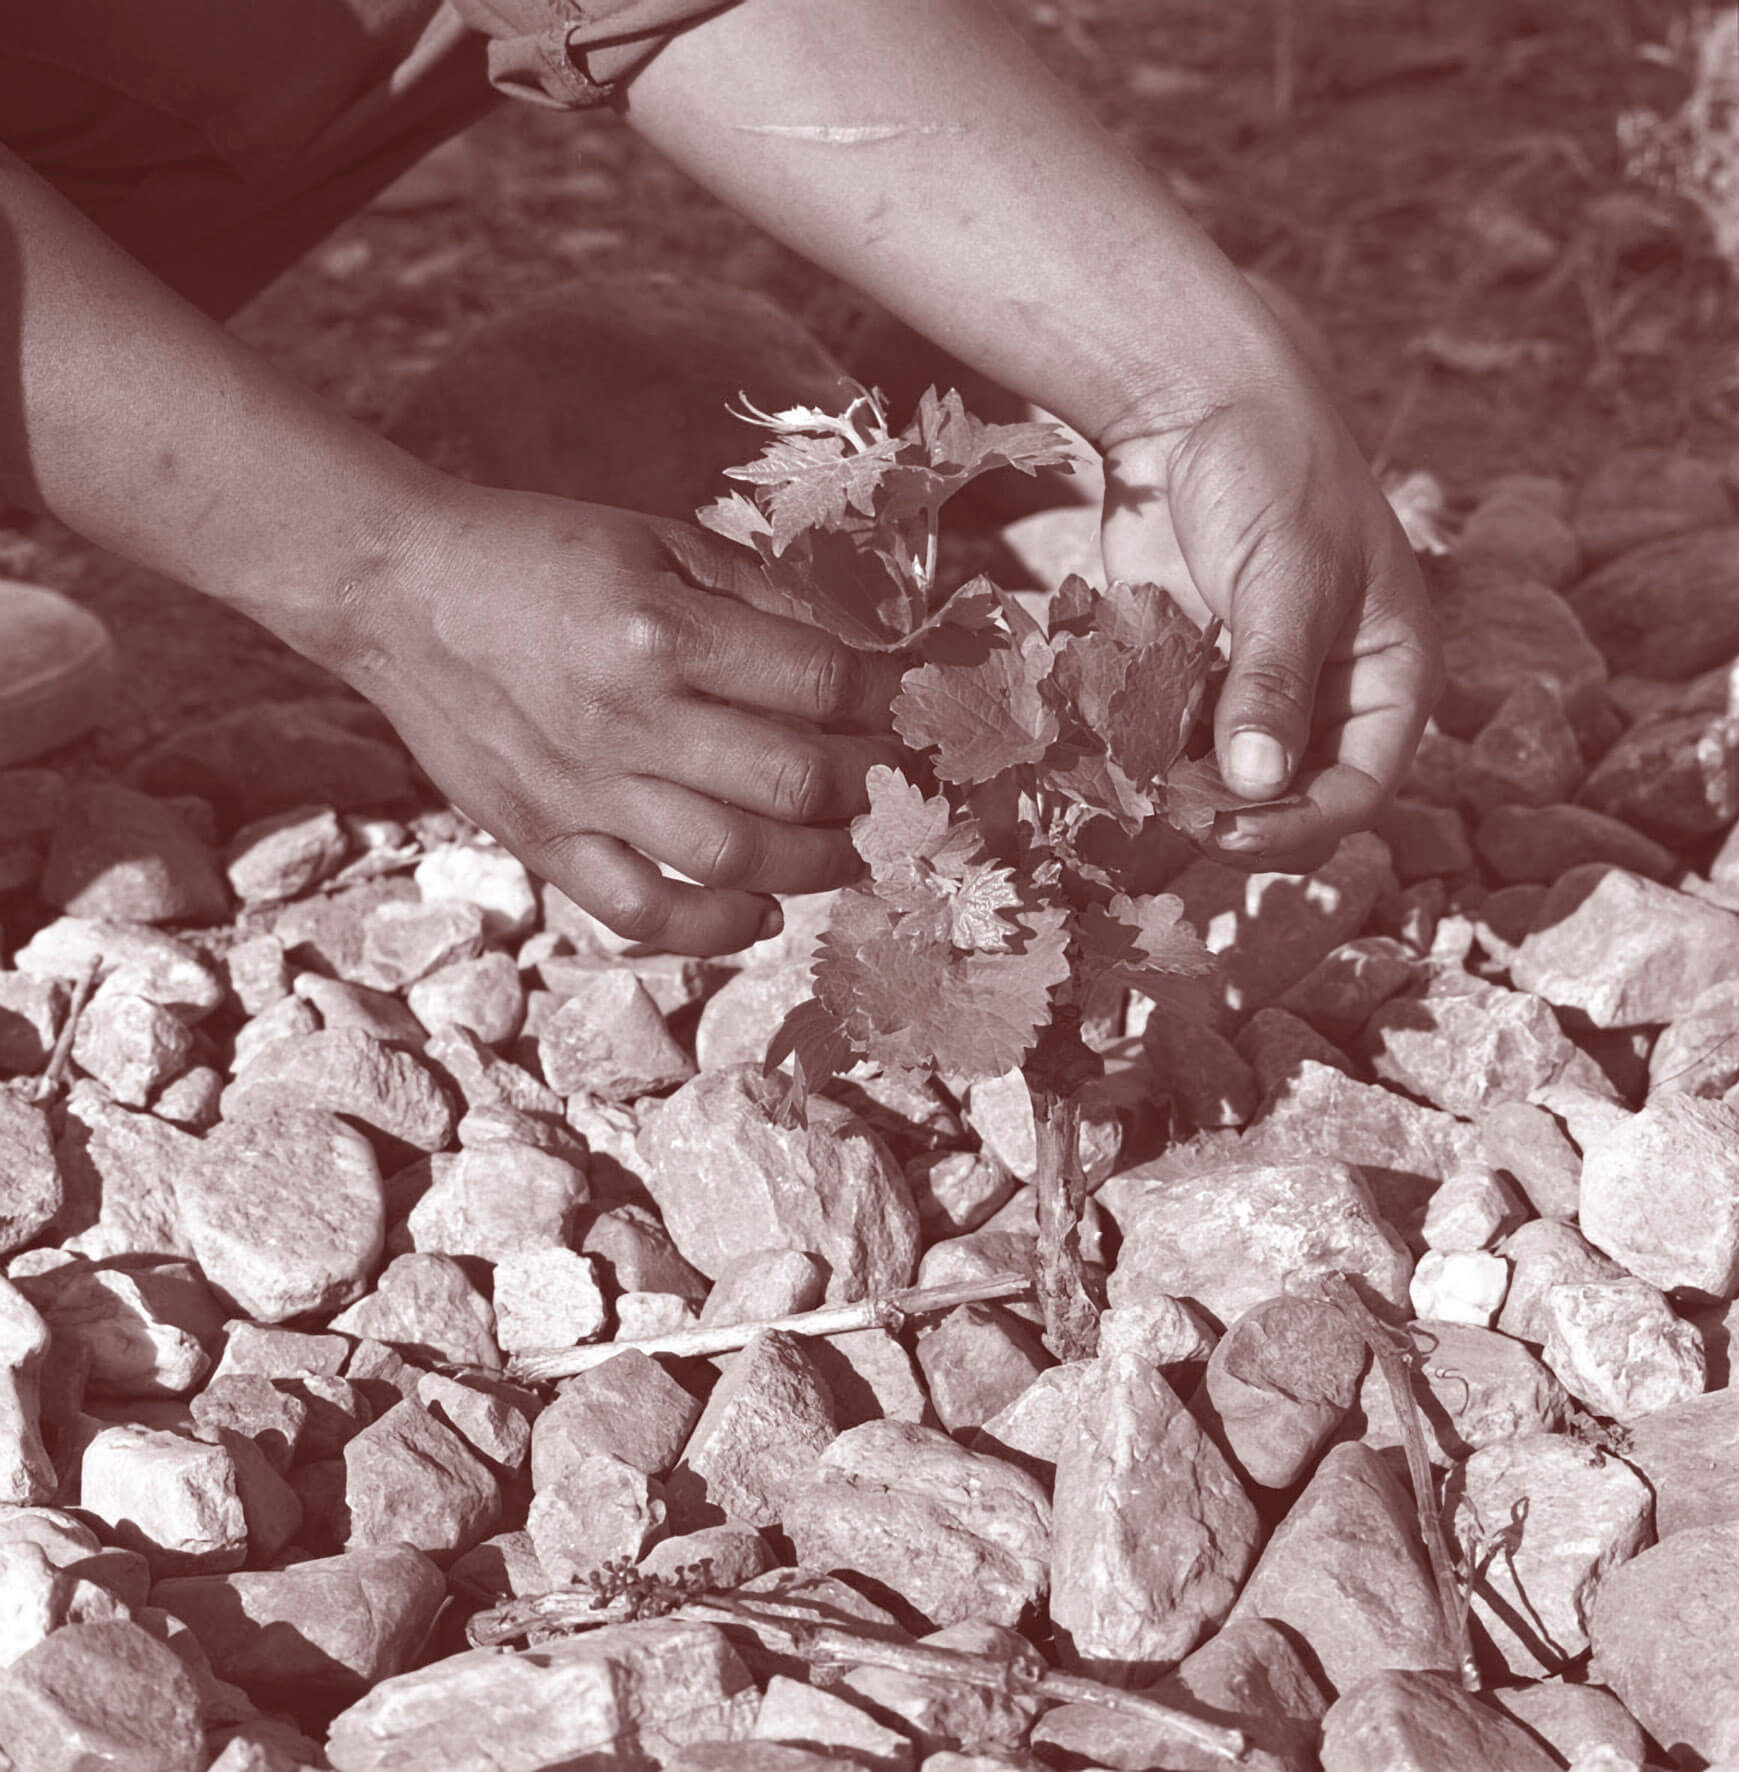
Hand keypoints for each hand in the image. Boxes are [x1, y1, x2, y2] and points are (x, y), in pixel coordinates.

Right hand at [340, 482, 903, 953]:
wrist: (400, 590)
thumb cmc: (538, 557)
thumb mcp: (657, 540)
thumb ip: (758, 596)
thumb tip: (858, 655)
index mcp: (660, 632)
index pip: (820, 682)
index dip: (888, 700)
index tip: (914, 706)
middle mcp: (628, 720)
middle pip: (794, 780)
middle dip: (872, 788)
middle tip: (902, 785)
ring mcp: (585, 792)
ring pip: (736, 858)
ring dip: (820, 863)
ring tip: (856, 847)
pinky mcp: (545, 840)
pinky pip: (644, 911)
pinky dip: (717, 927)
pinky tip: (765, 912)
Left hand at [1099, 382, 1441, 873]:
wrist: (1192, 404)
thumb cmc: (1271, 474)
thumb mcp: (1285, 579)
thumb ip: (1272, 684)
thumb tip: (1255, 787)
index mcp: (1389, 673)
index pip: (1361, 788)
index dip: (1301, 827)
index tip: (1231, 837)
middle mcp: (1328, 694)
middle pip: (1290, 798)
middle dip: (1235, 817)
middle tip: (1171, 817)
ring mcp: (1254, 689)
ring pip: (1223, 780)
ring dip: (1180, 793)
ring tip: (1133, 786)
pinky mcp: (1189, 675)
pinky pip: (1169, 741)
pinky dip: (1142, 754)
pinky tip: (1109, 752)